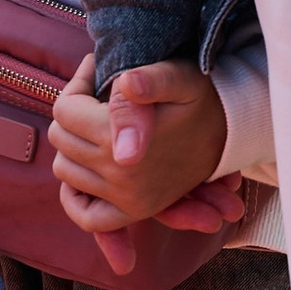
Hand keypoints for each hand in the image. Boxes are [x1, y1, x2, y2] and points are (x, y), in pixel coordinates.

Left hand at [49, 61, 240, 275]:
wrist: (229, 131)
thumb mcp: (179, 77)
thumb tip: (124, 85)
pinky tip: (84, 172)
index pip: (64, 110)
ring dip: (73, 147)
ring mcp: (126, 199)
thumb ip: (149, 80)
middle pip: (61, 139)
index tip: (98, 73)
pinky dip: (76, 197)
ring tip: (97, 126)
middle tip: (98, 98)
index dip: (77, 86)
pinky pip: (87, 216)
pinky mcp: (134, 212)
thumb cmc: (200, 96)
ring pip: (65, 169)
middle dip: (73, 114)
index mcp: (122, 140)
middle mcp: (120, 175)